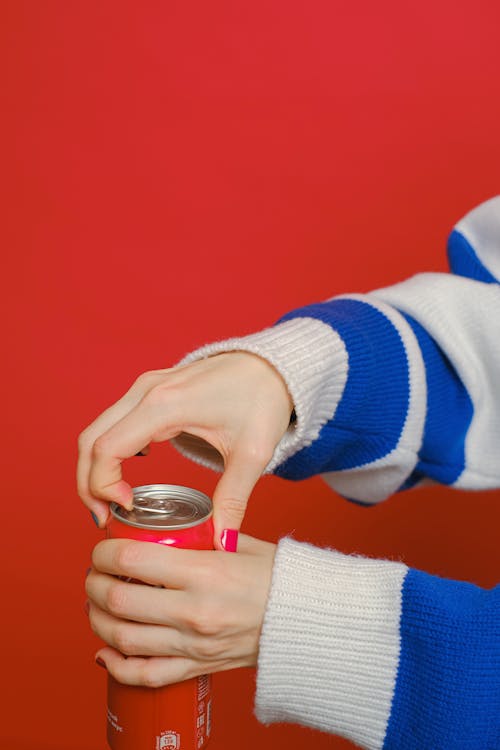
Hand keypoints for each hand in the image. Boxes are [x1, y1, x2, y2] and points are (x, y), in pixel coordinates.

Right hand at [77, 352, 292, 546]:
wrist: (271, 366)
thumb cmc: (263, 399)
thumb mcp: (252, 453)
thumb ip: (234, 499)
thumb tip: (223, 542)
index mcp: (164, 405)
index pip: (107, 448)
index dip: (103, 485)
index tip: (128, 510)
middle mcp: (146, 391)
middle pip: (91, 440)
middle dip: (89, 484)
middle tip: (105, 518)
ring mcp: (145, 387)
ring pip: (98, 429)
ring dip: (95, 468)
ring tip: (115, 504)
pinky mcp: (150, 390)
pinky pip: (113, 421)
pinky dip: (108, 450)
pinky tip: (130, 475)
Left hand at [86, 534, 275, 685]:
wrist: (309, 622)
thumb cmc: (279, 579)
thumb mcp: (242, 544)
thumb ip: (204, 537)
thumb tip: (170, 528)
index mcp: (205, 572)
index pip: (133, 560)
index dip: (105, 552)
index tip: (102, 547)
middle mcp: (194, 611)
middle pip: (118, 600)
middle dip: (94, 583)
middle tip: (94, 573)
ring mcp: (194, 644)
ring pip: (122, 638)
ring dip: (97, 620)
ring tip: (96, 604)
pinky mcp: (198, 667)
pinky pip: (145, 674)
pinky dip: (116, 665)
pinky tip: (106, 650)